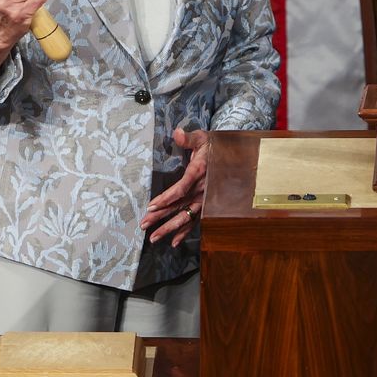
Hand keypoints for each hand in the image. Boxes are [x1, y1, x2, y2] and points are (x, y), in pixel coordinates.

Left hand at [140, 127, 209, 247]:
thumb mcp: (202, 138)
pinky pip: (194, 221)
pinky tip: (173, 242)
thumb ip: (188, 138)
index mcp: (199, 172)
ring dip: (169, 228)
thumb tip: (177, 133)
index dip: (166, 198)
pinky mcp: (206, 205)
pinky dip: (185, 232)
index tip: (151, 205)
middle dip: (160, 217)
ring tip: (153, 237)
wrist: (233, 156)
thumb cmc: (214, 146)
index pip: (181, 189)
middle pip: (179, 206)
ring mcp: (204, 200)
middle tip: (143, 225)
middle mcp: (202, 189)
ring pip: (185, 217)